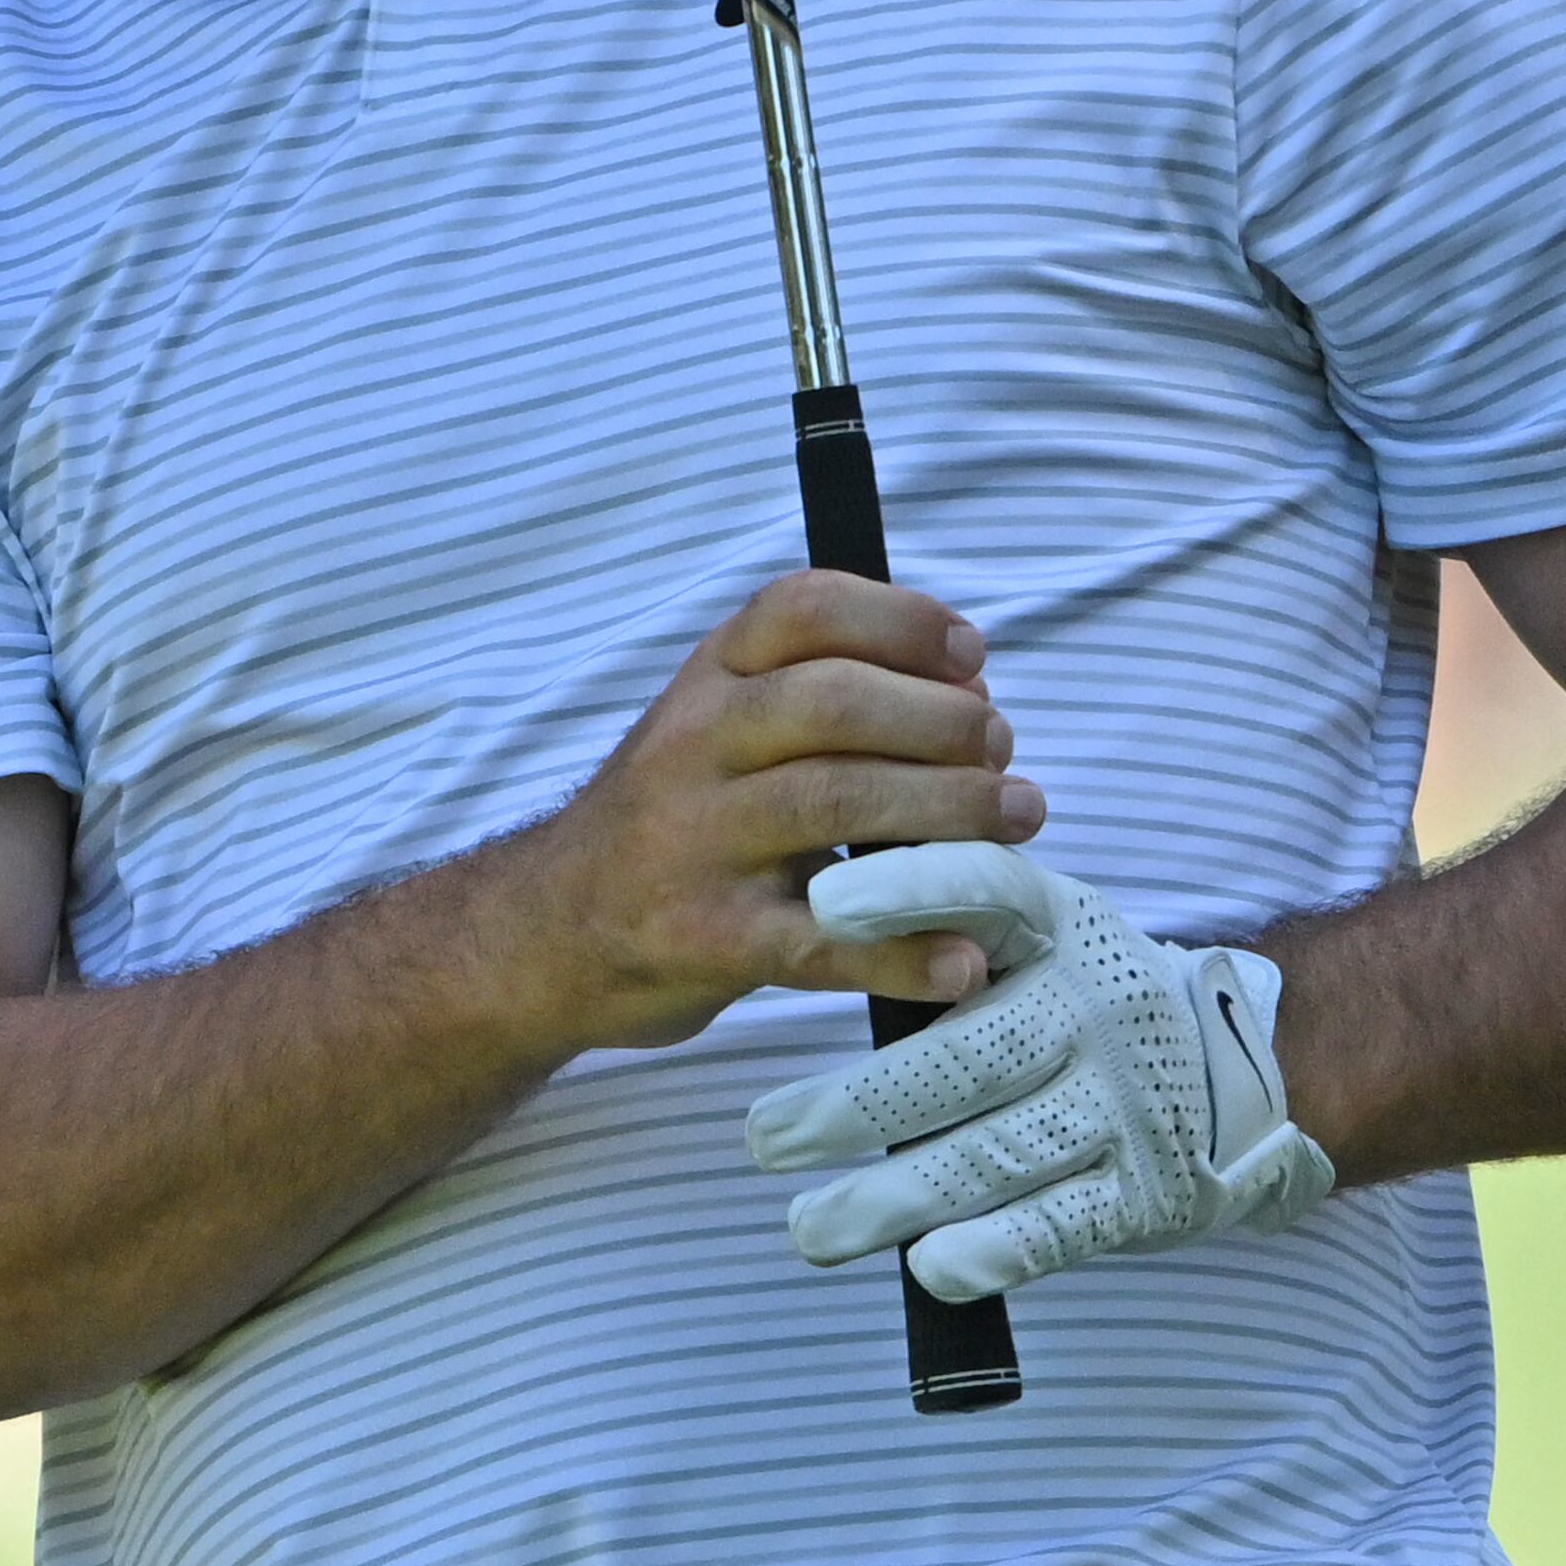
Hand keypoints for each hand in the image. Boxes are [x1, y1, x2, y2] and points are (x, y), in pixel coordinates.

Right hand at [507, 575, 1043, 1055]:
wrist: (549, 931)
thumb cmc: (674, 819)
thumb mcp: (716, 728)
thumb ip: (816, 698)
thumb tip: (969, 695)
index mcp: (708, 677)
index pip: (803, 608)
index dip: (901, 619)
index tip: (972, 654)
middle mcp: (694, 744)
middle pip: (834, 703)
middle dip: (940, 721)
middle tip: (1003, 751)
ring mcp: (693, 842)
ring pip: (835, 804)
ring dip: (947, 813)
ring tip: (1016, 823)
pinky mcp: (702, 939)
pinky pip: (818, 942)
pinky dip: (902, 951)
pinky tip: (964, 957)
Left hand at [742, 846, 1333, 1302]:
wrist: (1246, 1067)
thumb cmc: (1082, 993)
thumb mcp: (1035, 927)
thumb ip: (943, 918)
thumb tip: (807, 899)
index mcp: (1056, 923)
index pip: (982, 889)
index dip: (907, 890)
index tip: (822, 906)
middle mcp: (1093, 1005)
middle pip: (968, 1054)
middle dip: (857, 1103)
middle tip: (764, 1135)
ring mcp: (1123, 1101)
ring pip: (999, 1152)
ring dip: (896, 1197)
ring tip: (808, 1228)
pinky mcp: (1144, 1190)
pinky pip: (1061, 1224)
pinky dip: (996, 1248)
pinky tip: (930, 1268)